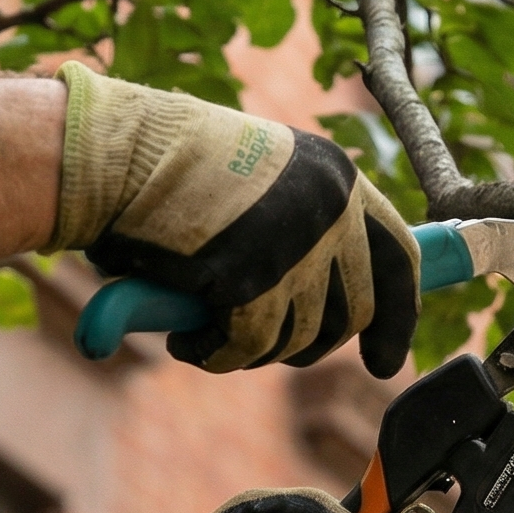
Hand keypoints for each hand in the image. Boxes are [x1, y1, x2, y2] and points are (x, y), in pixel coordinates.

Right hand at [46, 61, 418, 376]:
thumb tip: (323, 303)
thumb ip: (296, 226)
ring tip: (207, 328)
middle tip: (266, 348)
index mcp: (336, 177)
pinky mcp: (252, 281)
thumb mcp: (257, 182)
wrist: (115, 151)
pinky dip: (213, 353)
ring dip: (253, 348)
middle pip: (355, 311)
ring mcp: (296, 246)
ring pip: (299, 338)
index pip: (398, 257)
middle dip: (314, 345)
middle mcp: (331, 210)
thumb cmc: (166, 167)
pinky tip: (186, 339)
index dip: (397, 318)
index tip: (387, 361)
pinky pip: (247, 346)